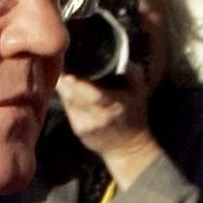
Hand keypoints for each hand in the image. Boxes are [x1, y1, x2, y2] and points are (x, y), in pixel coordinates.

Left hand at [56, 64, 161, 187]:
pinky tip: (69, 88)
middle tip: (62, 65)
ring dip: (64, 87)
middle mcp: (96, 118)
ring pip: (68, 102)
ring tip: (65, 73)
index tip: (68, 69)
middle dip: (65, 80)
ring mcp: (84, 126)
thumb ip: (131, 72)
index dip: (75, 83)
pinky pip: (68, 108)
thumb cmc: (135, 116)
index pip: (91, 95)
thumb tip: (119, 54)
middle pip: (73, 97)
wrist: (128, 148)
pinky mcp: (77, 130)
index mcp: (113, 107)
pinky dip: (67, 97)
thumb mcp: (140, 92)